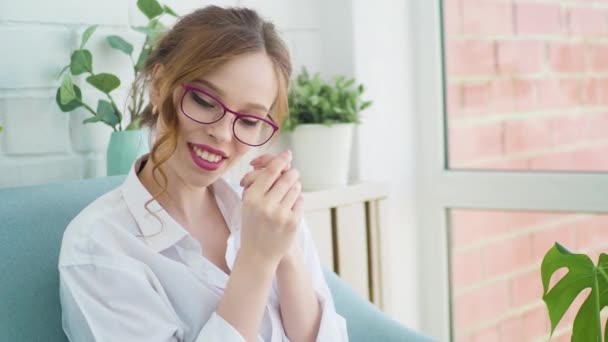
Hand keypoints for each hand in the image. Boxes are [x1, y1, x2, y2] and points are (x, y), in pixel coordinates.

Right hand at [238, 150, 303, 265]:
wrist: (258, 254)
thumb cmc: (252, 224)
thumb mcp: (248, 204)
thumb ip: (260, 184)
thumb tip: (279, 162)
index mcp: (252, 198)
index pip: (270, 172)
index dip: (280, 160)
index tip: (287, 154)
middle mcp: (266, 205)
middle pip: (286, 177)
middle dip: (291, 172)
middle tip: (292, 172)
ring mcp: (281, 214)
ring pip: (295, 188)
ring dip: (294, 186)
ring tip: (289, 191)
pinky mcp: (293, 222)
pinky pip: (300, 201)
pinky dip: (296, 200)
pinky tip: (290, 205)